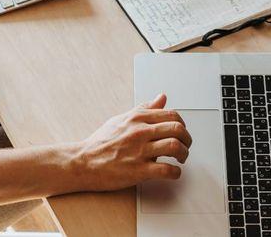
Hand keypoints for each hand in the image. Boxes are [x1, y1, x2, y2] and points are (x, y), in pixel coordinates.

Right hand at [70, 94, 191, 191]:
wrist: (83, 161)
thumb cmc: (101, 142)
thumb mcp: (122, 119)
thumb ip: (145, 108)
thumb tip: (161, 97)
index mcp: (137, 118)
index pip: (171, 114)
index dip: (182, 124)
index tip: (181, 131)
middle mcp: (140, 132)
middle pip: (177, 129)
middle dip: (187, 138)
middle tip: (185, 145)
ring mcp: (139, 151)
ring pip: (174, 146)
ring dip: (184, 154)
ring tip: (181, 158)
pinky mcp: (138, 170)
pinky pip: (166, 170)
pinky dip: (176, 172)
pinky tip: (174, 172)